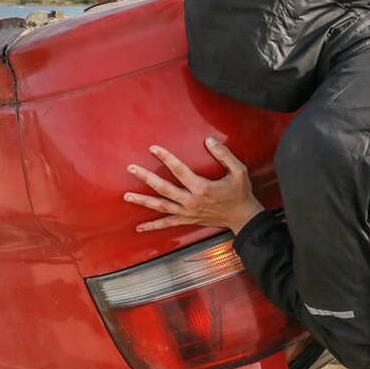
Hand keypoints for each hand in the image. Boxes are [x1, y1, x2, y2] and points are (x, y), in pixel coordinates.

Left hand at [124, 137, 264, 233]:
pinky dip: (153, 226)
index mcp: (202, 187)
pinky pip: (167, 224)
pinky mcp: (187, 220)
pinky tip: (139, 227)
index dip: (165, 157)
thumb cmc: (240, 193)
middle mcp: (191, 201)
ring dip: (143, 201)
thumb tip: (209, 140)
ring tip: (127, 197)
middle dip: (146, 177)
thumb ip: (224, 154)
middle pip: (163, 188)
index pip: (179, 170)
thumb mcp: (238, 171)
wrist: (243, 217)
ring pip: (161, 206)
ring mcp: (187, 212)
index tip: (153, 149)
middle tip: (132, 168)